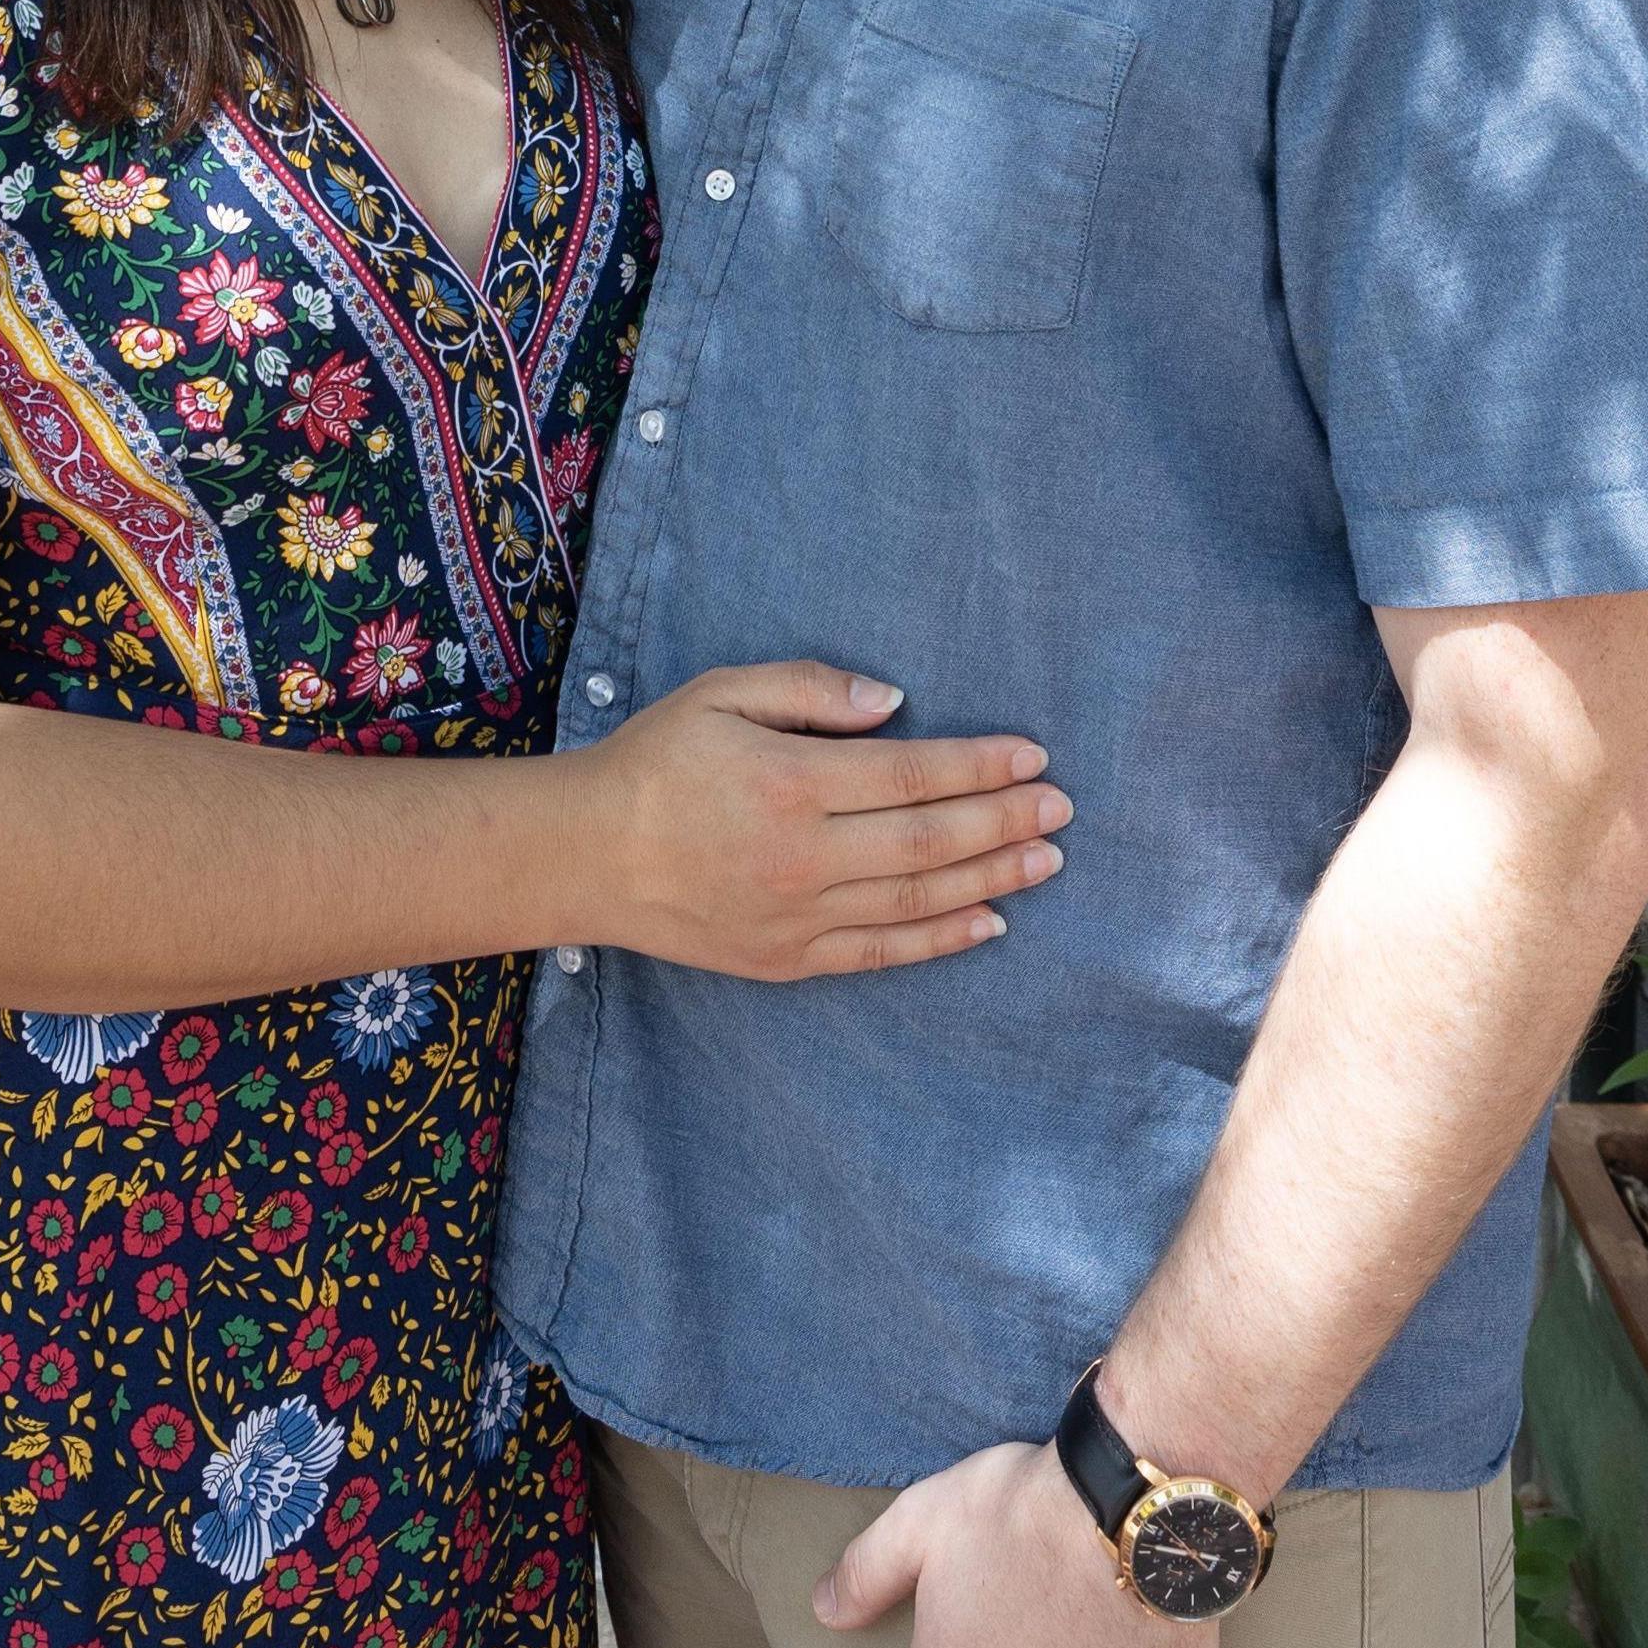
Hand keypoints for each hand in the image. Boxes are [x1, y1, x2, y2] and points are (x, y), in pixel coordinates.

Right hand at [577, 664, 1066, 983]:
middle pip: (929, 840)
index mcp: (790, 782)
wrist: (585, 855)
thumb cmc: (655, 760)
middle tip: (1061, 809)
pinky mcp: (788, 958)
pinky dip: (941, 938)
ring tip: (1047, 860)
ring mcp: (798, 916)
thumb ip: (810, 689)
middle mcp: (803, 856)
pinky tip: (990, 920)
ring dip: (993, 878)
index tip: (1033, 757)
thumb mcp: (722, 693)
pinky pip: (882, 951)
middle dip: (1005, 822)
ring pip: (917, 898)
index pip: (911, 775)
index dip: (980, 766)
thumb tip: (896, 703)